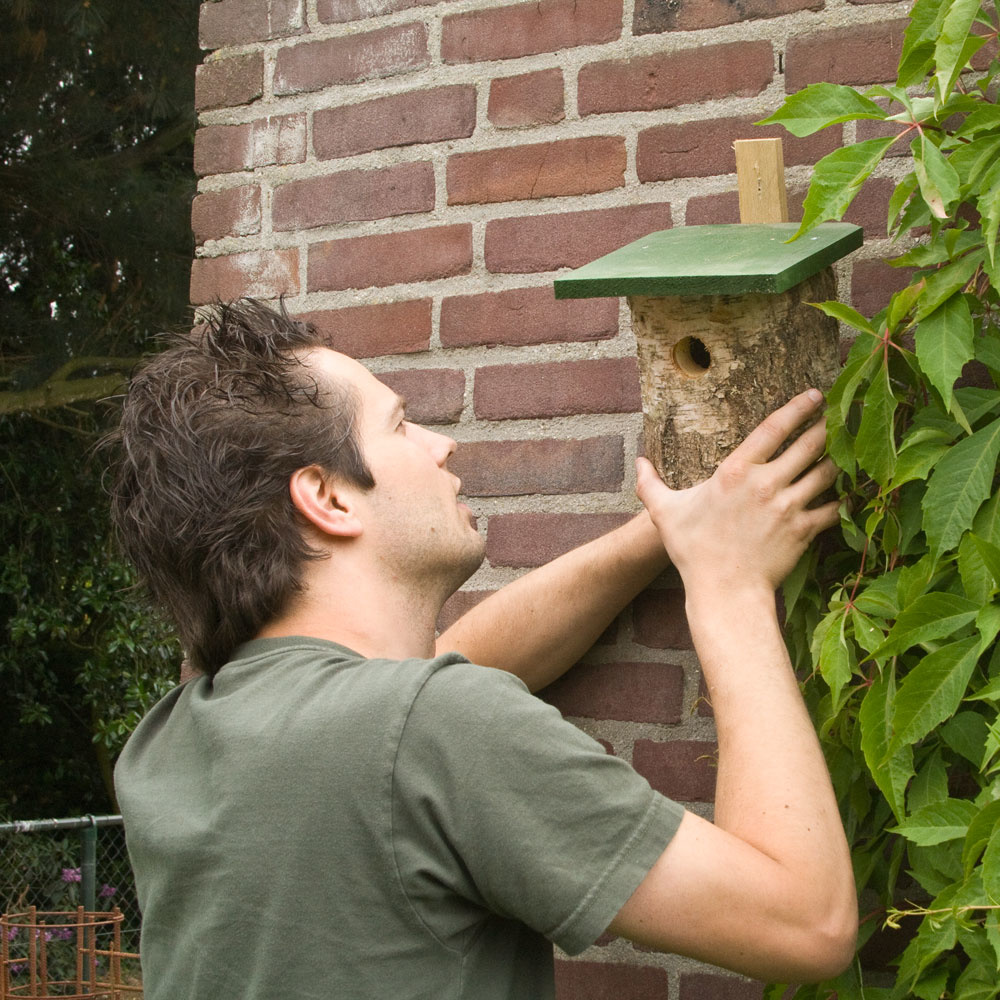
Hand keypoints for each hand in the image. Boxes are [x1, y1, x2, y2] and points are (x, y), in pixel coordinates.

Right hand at [636, 389, 839, 597]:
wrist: (723, 590)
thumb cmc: (693, 551)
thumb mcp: (665, 513)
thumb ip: (650, 484)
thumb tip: (638, 462)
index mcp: (735, 471)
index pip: (774, 428)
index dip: (798, 407)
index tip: (814, 395)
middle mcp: (766, 484)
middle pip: (809, 444)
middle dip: (828, 426)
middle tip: (838, 416)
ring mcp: (788, 507)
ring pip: (827, 472)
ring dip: (838, 459)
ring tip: (846, 449)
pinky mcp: (804, 530)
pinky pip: (835, 508)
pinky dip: (845, 499)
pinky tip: (851, 493)